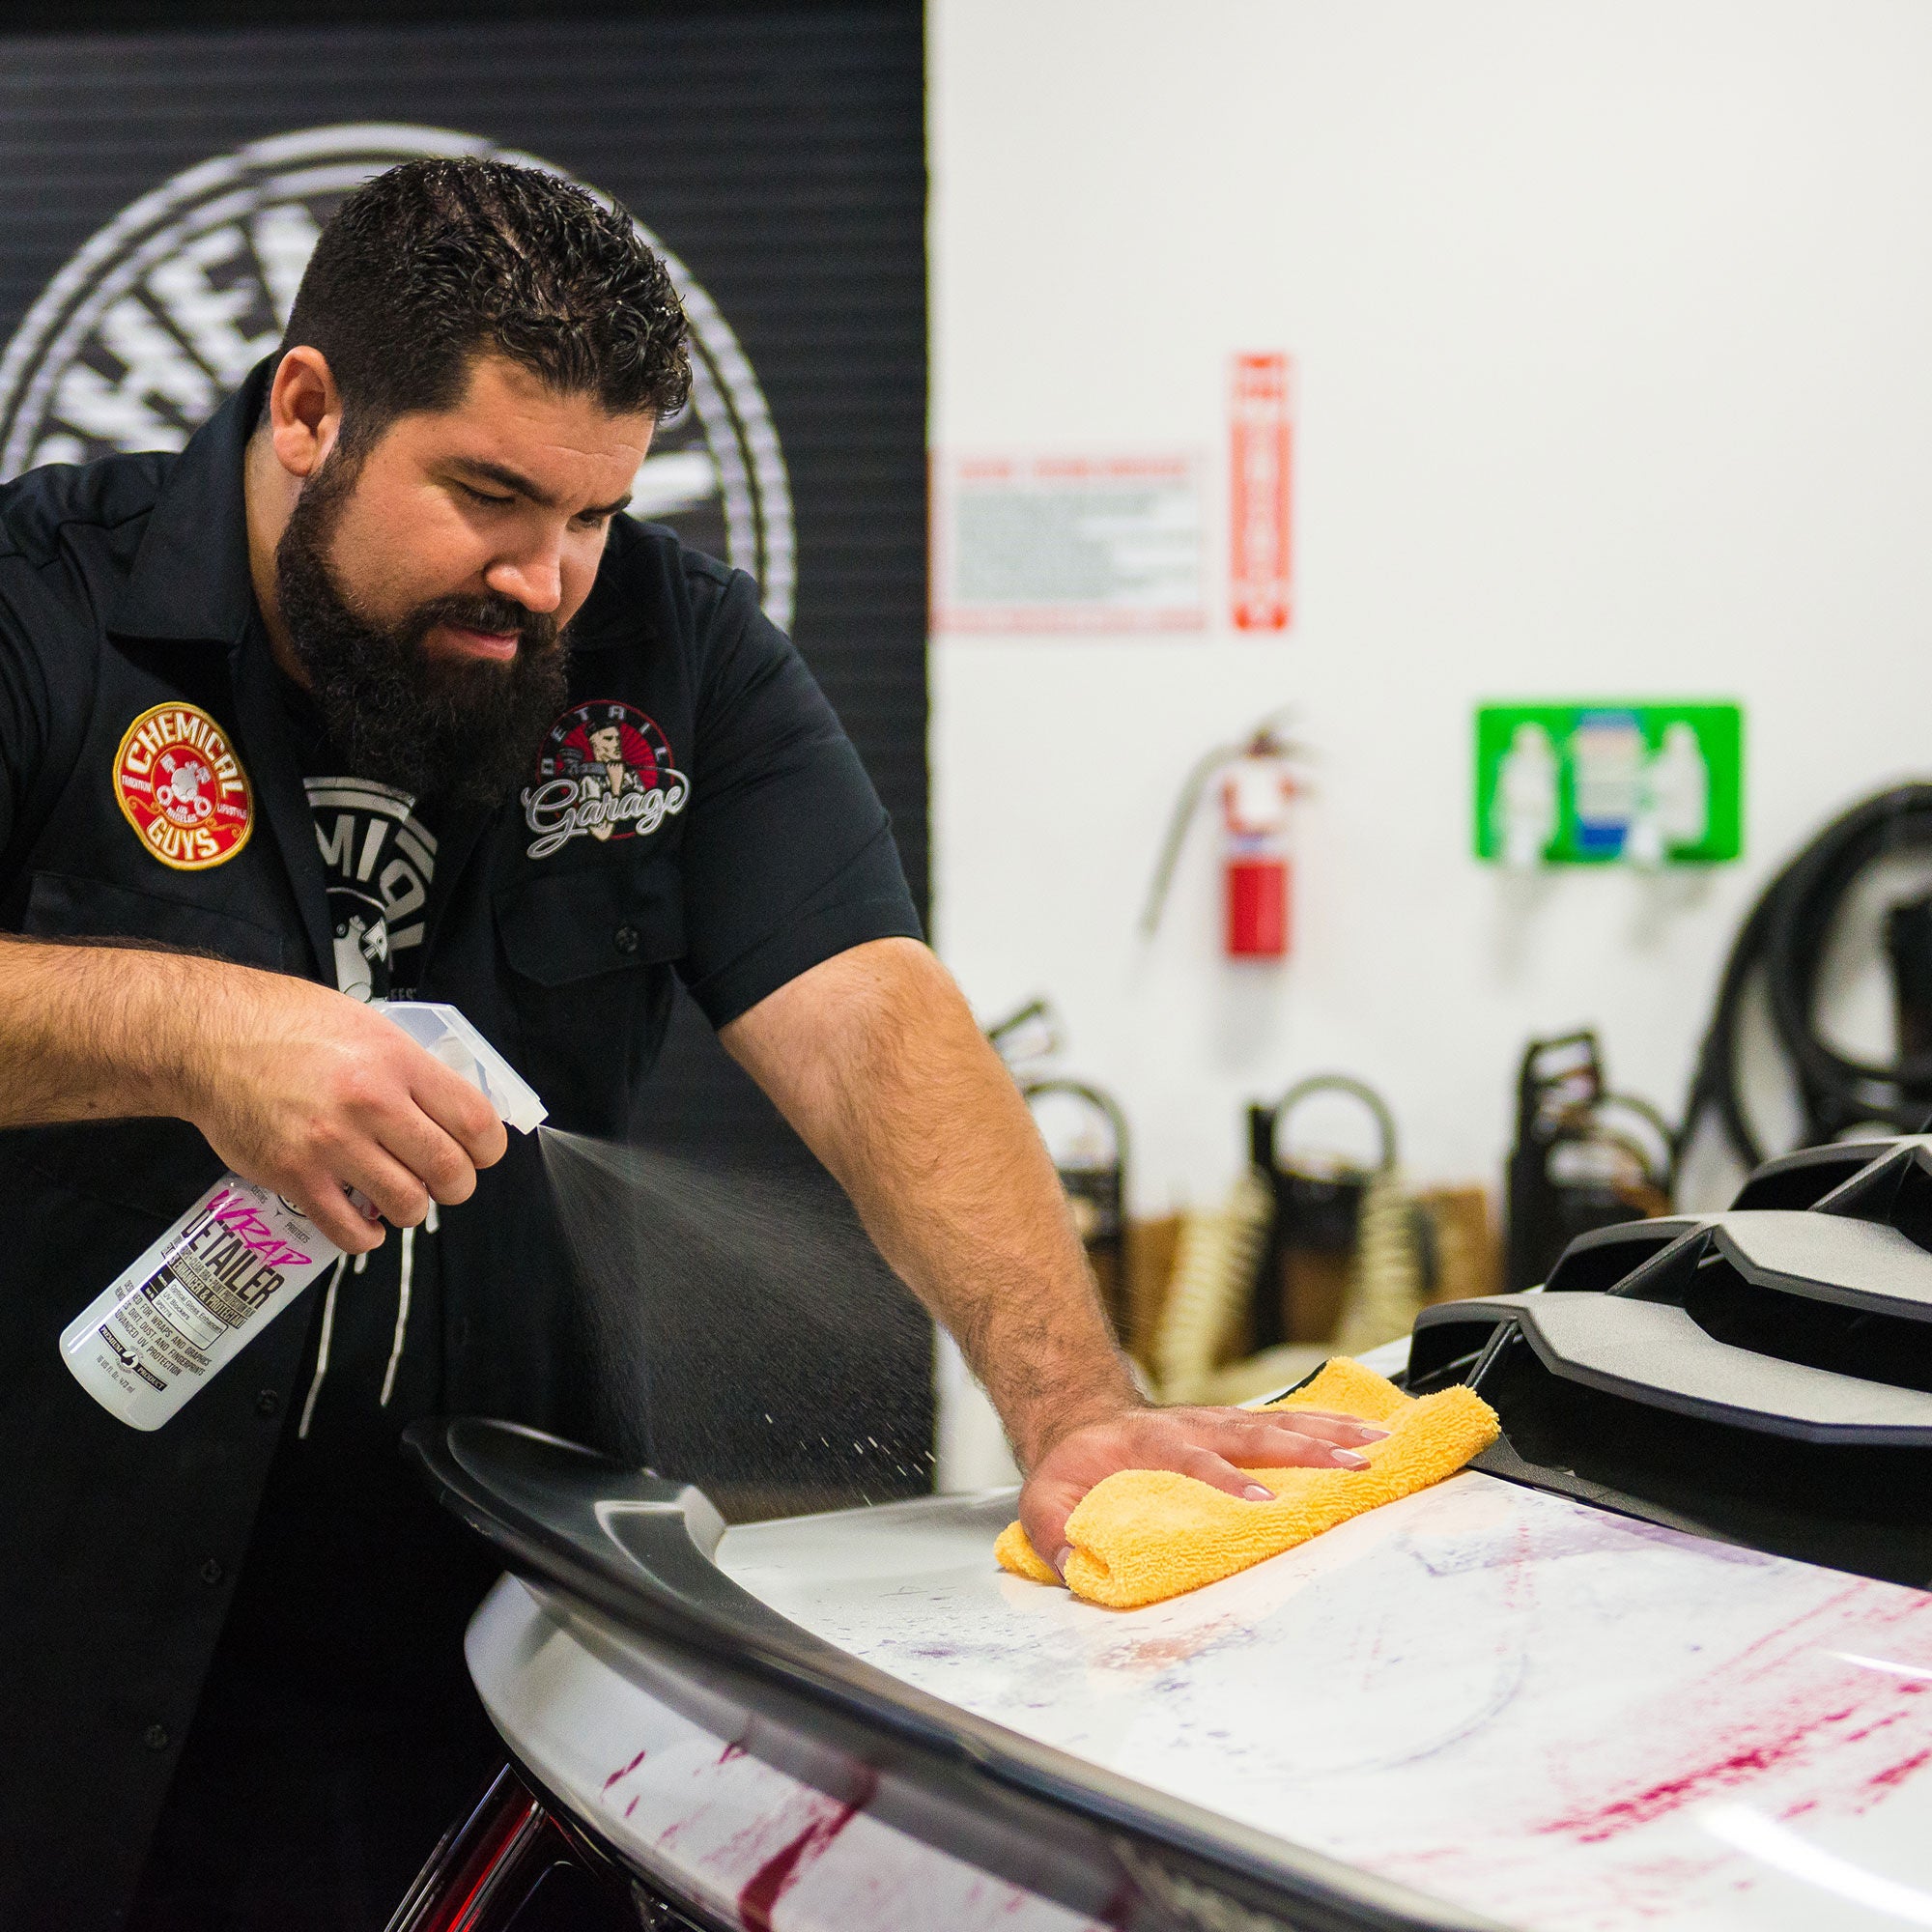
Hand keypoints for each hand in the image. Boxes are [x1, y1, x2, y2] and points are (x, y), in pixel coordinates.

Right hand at [179, 967, 507, 1253]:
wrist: (208, 1039)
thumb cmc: (288, 1025)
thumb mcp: (367, 1026)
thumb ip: (410, 1067)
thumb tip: (452, 1106)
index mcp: (397, 1062)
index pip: (474, 1121)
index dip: (487, 1149)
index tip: (480, 1154)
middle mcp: (370, 1103)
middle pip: (448, 1169)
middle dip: (456, 1185)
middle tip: (444, 1182)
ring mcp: (331, 1143)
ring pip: (406, 1203)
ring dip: (412, 1209)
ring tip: (402, 1197)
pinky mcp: (293, 1175)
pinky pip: (348, 1229)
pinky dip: (366, 1237)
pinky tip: (366, 1223)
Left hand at [1017, 1404, 1390, 1577]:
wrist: (1083, 1418)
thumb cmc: (1073, 1463)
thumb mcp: (1044, 1498)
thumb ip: (1052, 1532)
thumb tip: (1072, 1567)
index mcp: (1150, 1443)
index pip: (1193, 1458)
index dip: (1226, 1478)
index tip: (1261, 1501)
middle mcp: (1194, 1426)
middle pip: (1256, 1434)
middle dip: (1306, 1449)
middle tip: (1352, 1464)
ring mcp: (1221, 1423)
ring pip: (1282, 1422)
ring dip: (1331, 1434)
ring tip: (1379, 1443)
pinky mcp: (1240, 1428)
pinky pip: (1291, 1424)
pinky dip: (1333, 1427)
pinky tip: (1372, 1433)